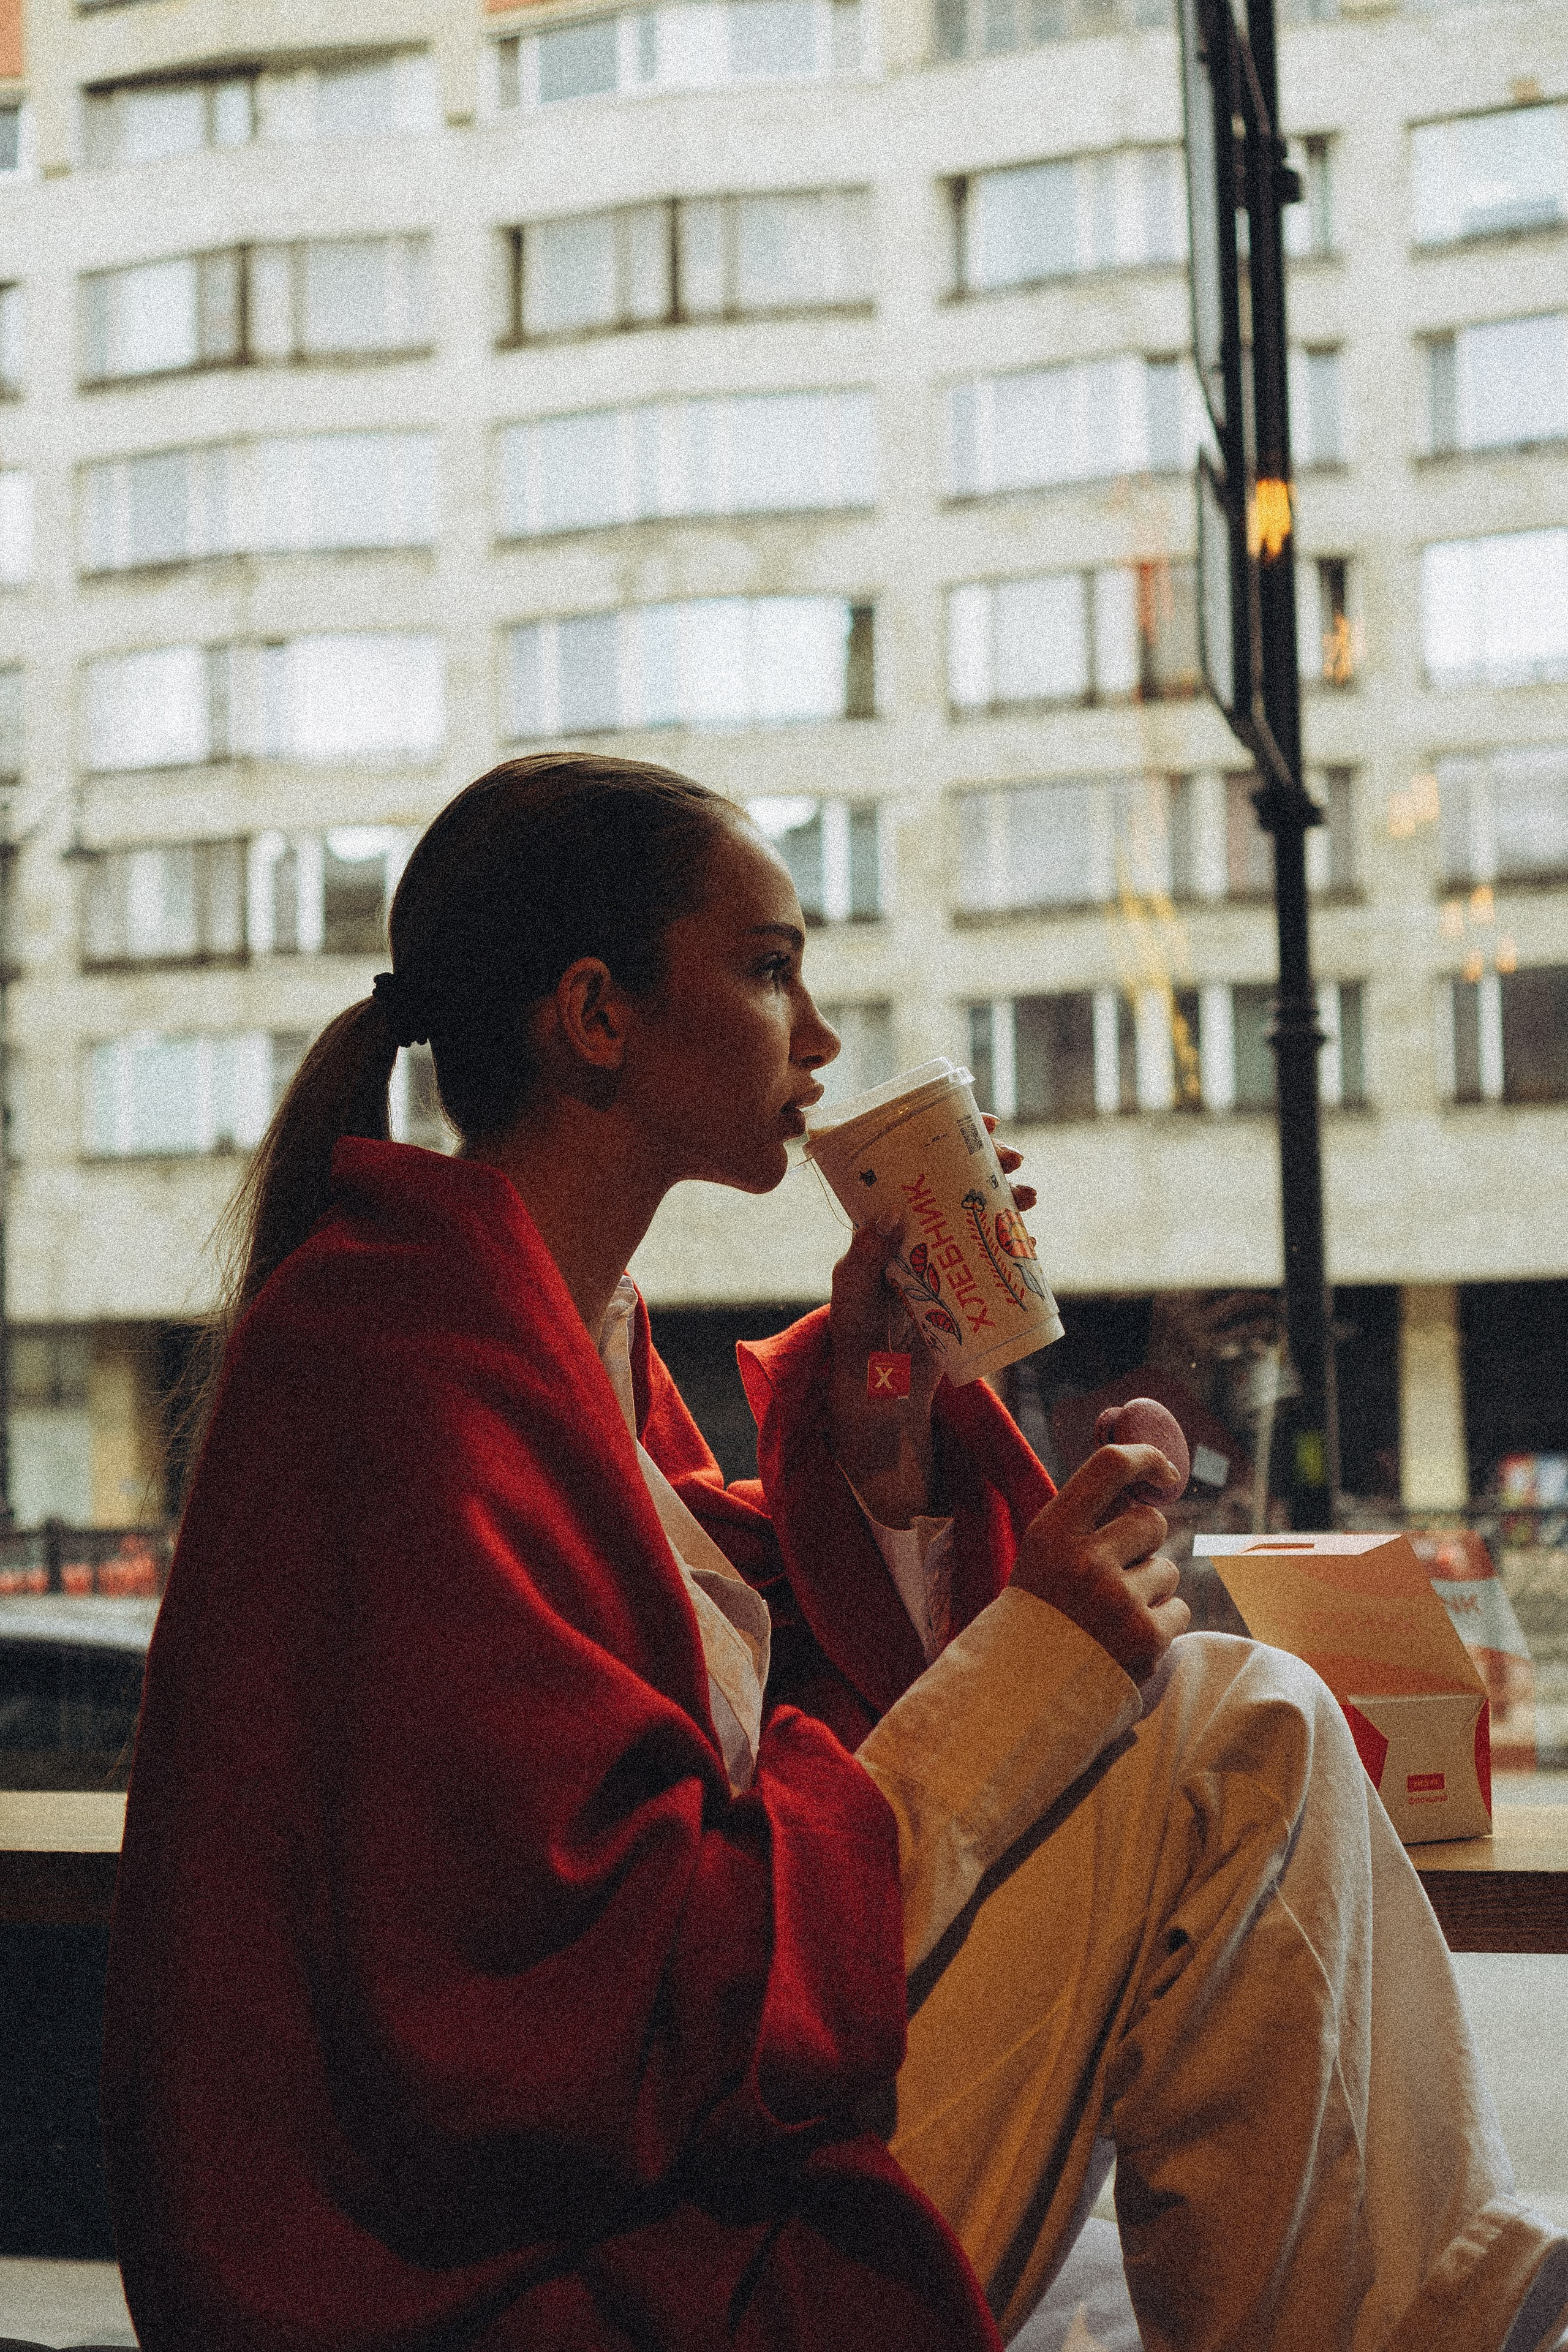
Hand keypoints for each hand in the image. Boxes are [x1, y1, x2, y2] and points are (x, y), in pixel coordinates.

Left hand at [826, 1118, 1033, 1528]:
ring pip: (976, 1222)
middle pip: (951, 1191)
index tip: (973, 1123)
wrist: (880, 1407)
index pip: (907, 1174)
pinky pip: (991, 1263)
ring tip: (1029, 1197)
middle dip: (985, 1169)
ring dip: (1005, 1204)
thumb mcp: (852, 1307)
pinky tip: (1028, 1242)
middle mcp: (910, 1243)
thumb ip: (862, 1265)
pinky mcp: (963, 1295)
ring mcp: (940, 1267)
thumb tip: (887, 1216)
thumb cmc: (853, 1353)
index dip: (937, 1144)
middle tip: (1014, 1160)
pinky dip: (1013, 1248)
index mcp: (878, 1234)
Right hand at [1009, 1443, 1189, 1680]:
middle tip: (1113, 1575)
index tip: (1164, 1472)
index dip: (1146, 1458)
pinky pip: (1179, 1610)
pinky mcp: (1147, 1640)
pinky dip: (1160, 1625)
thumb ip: (1085, 1520)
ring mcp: (1118, 1601)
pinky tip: (1125, 1642)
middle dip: (1143, 1544)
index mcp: (1052, 1533)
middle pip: (1151, 1522)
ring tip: (1110, 1618)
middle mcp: (1085, 1561)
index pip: (1109, 1467)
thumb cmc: (1036, 1619)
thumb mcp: (1042, 1557)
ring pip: (1167, 1569)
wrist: (1021, 1698)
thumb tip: (1139, 1479)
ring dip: (1149, 1589)